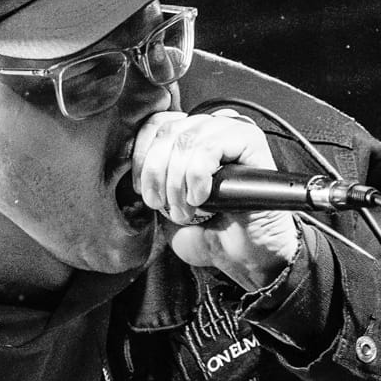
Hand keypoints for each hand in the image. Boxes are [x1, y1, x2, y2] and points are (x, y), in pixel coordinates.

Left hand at [130, 105, 300, 293]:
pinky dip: (197, 177)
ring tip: (185, 210)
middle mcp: (212, 128)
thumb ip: (152, 177)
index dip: (142, 156)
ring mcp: (233, 132)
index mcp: (192, 137)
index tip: (142, 189)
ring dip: (177, 182)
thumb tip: (129, 161)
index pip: (156, 124)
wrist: (245, 257)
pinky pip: (210, 147)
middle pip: (169, 131)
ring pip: (187, 140)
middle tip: (162, 205)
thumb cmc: (210, 233)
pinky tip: (202, 199)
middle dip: (157, 174)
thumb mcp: (167, 203)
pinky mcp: (251, 143)